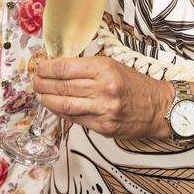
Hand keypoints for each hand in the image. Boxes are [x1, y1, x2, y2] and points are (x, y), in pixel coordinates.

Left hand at [33, 56, 172, 138]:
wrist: (158, 107)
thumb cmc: (136, 85)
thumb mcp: (114, 66)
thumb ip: (88, 68)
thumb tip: (59, 69)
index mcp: (105, 68)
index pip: (66, 68)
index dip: (48, 68)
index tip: (40, 67)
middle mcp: (104, 88)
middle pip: (63, 86)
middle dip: (43, 84)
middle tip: (34, 81)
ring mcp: (103, 110)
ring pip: (65, 105)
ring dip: (48, 100)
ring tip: (40, 95)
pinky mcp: (103, 127)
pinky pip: (75, 119)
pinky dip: (62, 113)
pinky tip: (55, 108)